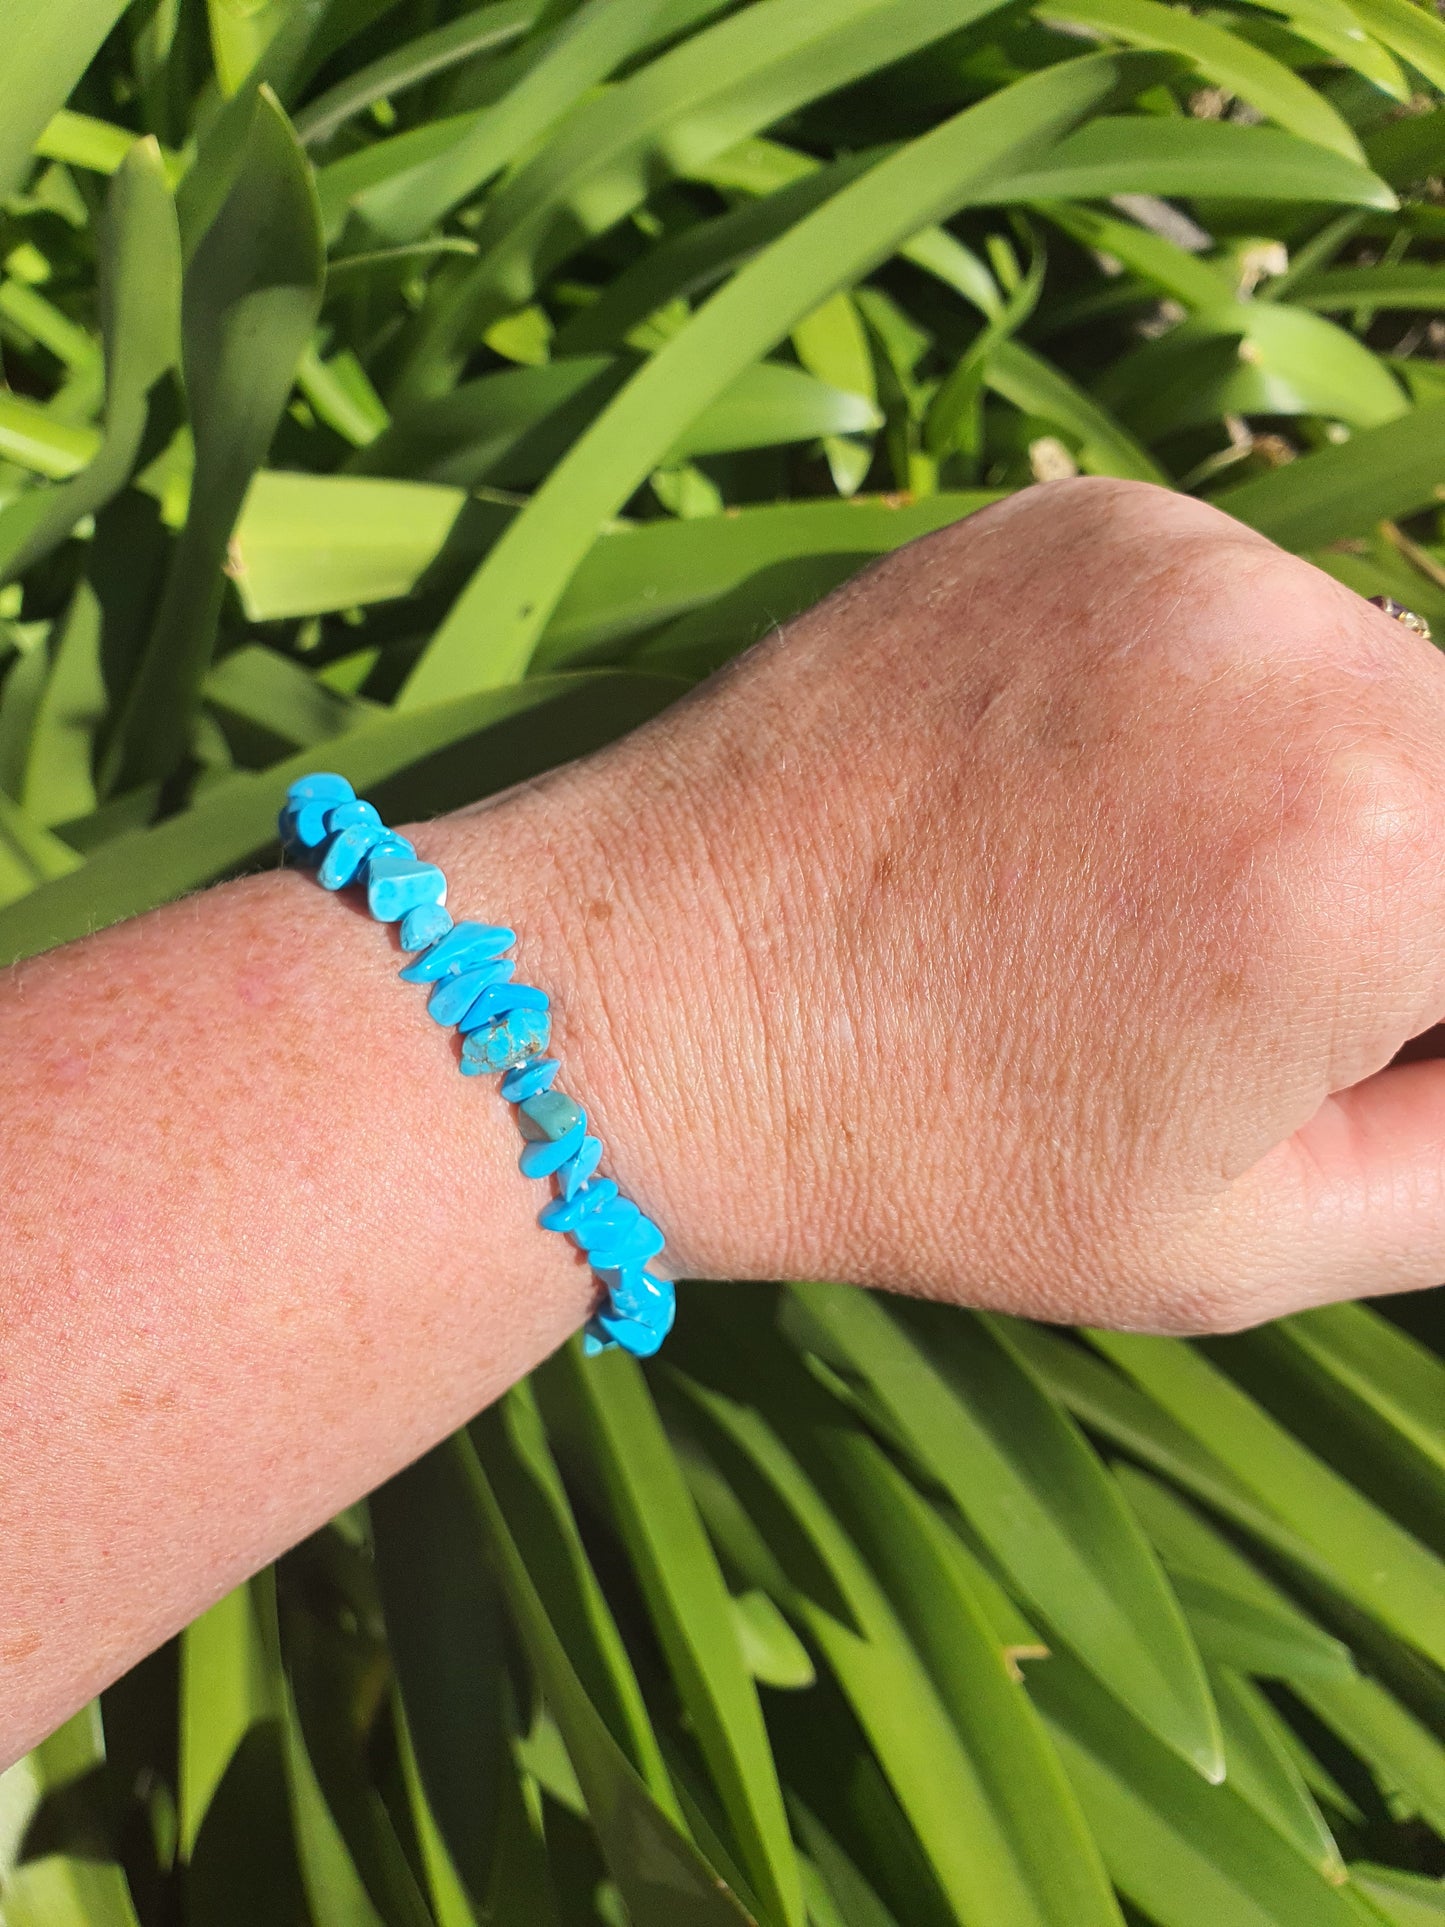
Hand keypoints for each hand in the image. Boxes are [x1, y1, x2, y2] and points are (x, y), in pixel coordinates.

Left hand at [523, 477, 1444, 1332]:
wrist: (656, 997)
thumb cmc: (932, 1153)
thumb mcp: (1243, 1240)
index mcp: (1382, 851)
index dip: (1429, 1003)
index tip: (1346, 1036)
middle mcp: (1304, 653)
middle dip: (1410, 892)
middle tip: (1246, 980)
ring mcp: (1181, 556)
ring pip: (1372, 682)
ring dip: (1326, 786)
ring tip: (1143, 891)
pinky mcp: (1079, 515)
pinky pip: (1241, 611)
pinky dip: (1217, 705)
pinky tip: (1078, 800)